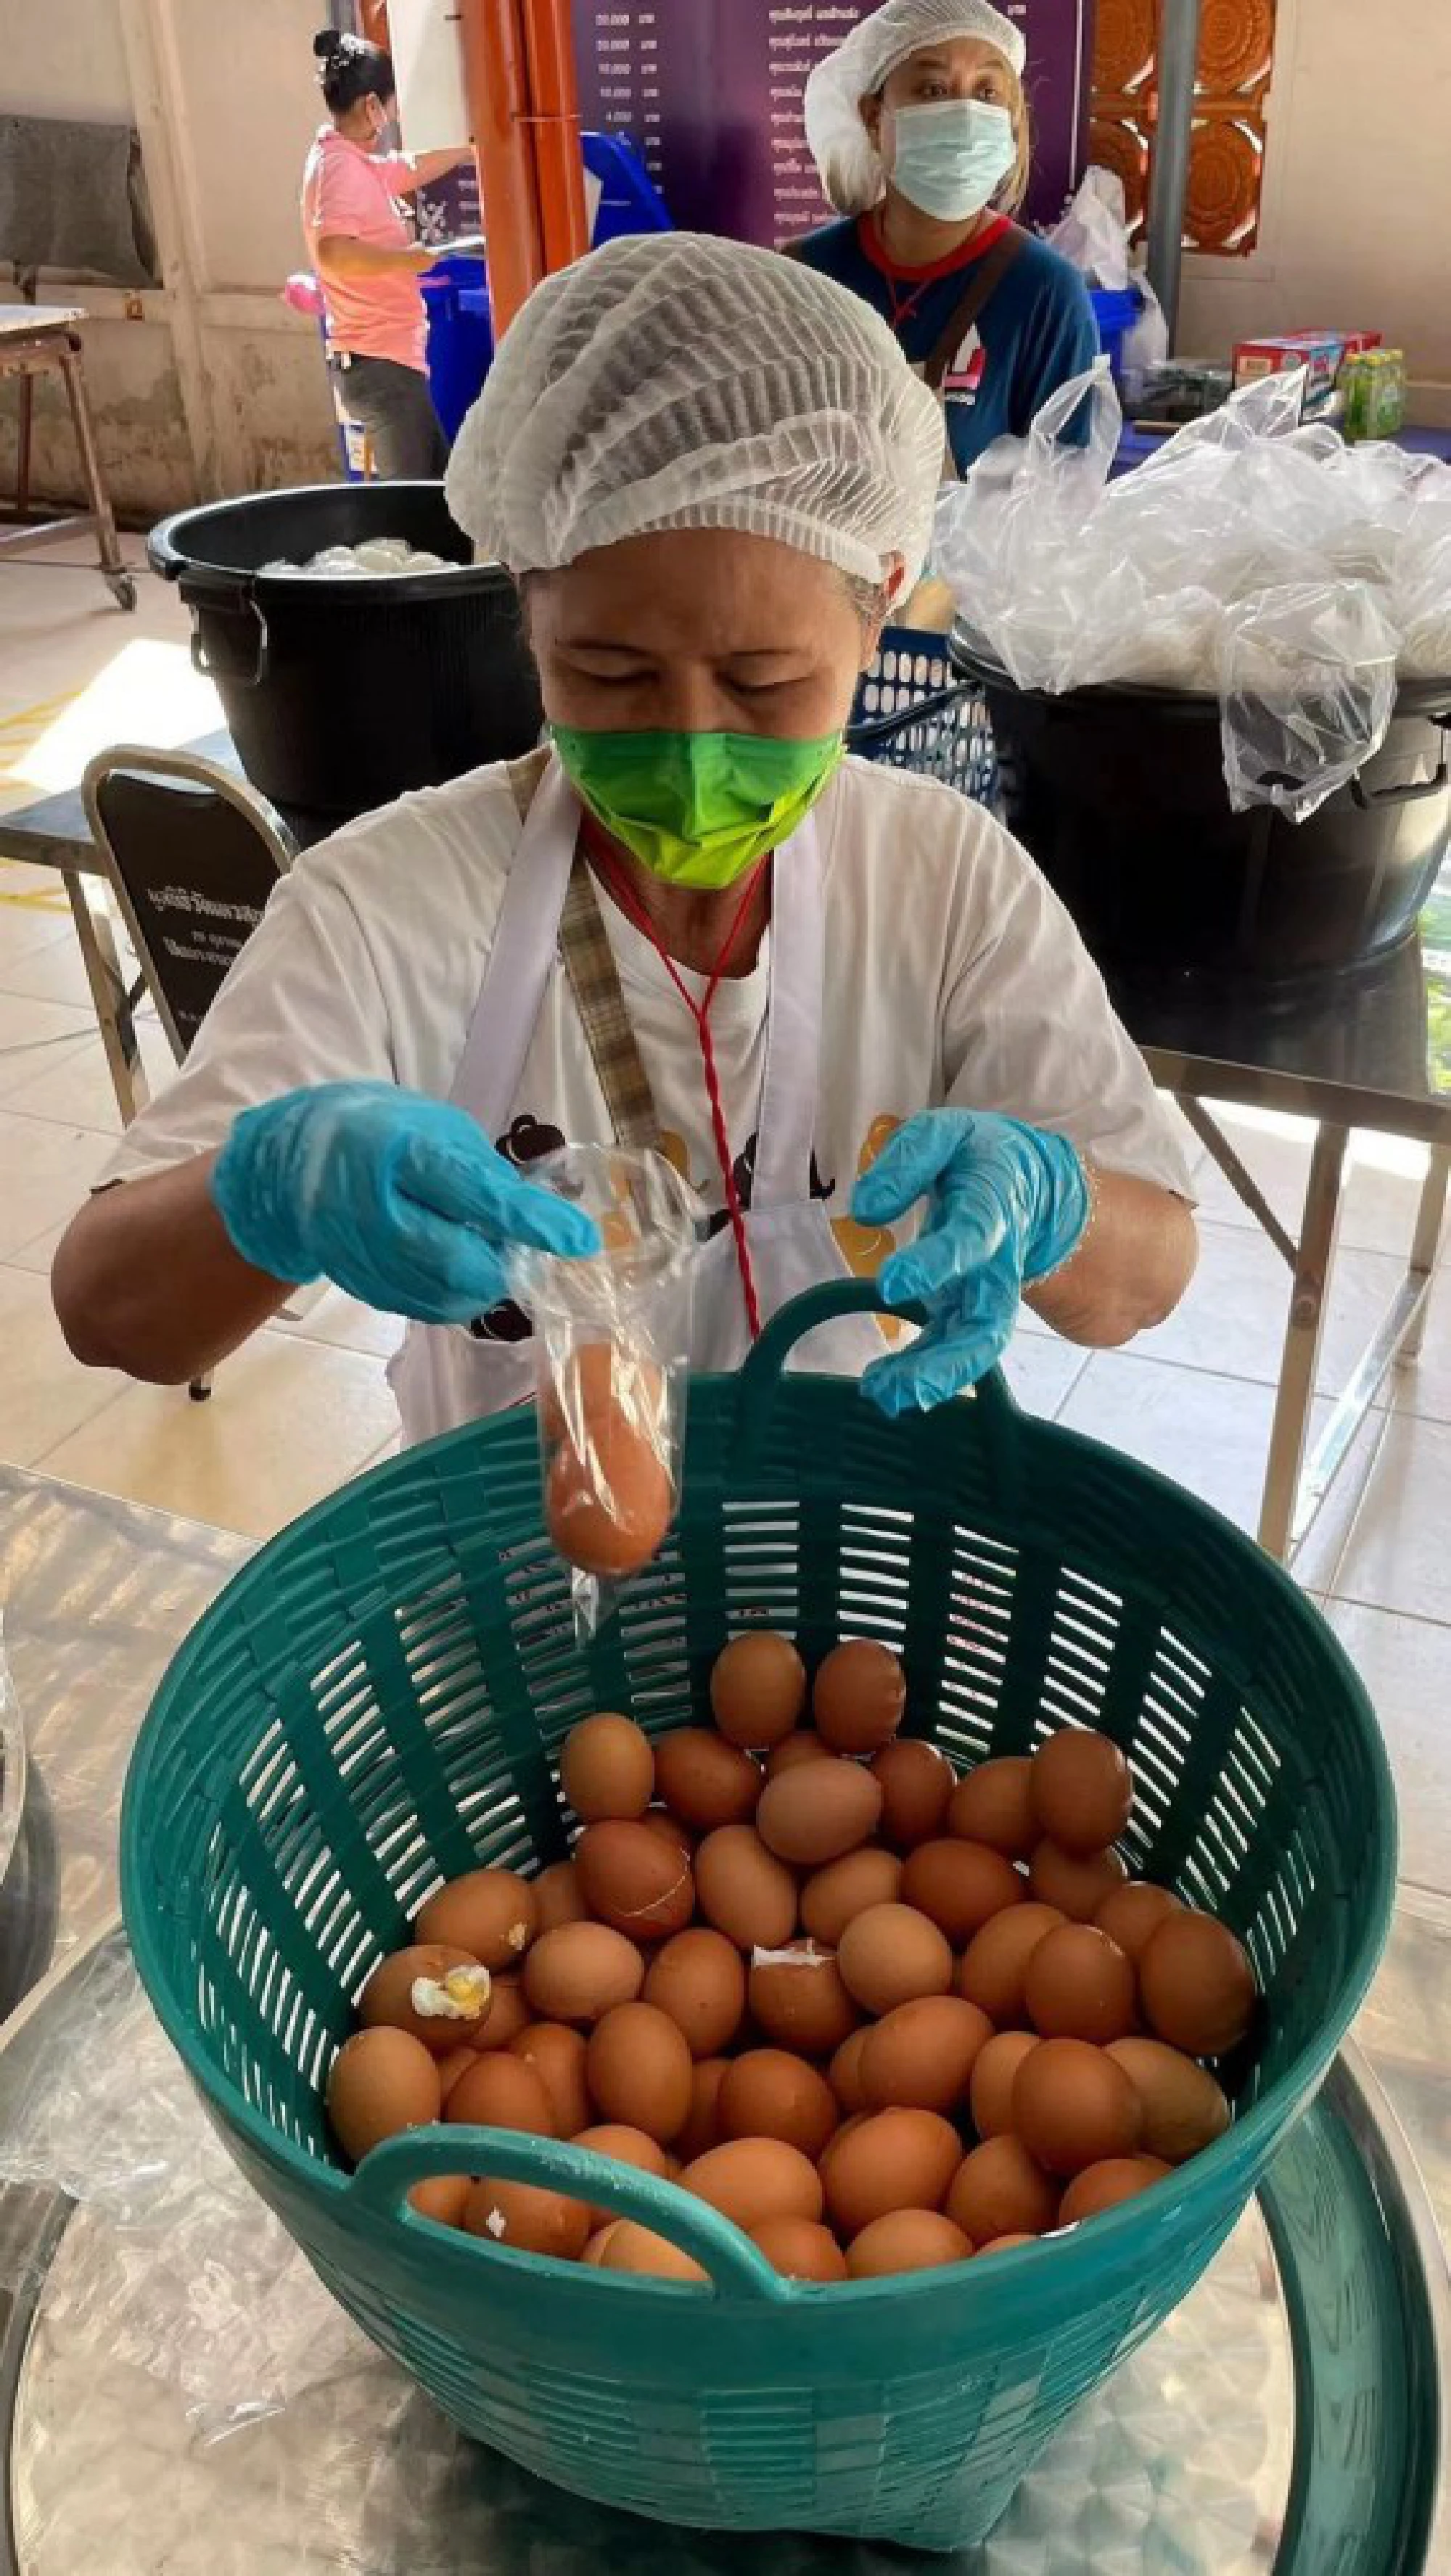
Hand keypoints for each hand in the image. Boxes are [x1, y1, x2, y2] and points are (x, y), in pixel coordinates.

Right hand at [210, 1082, 598, 1323]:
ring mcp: (364, 1257)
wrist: (291, 1171)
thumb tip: (528, 1213)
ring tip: (483, 1251)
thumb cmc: (378, 1133)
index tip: (580, 1240)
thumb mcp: (432, 1126)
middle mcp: (375, 1211)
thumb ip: (479, 1168)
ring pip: (446, 1295)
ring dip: (483, 1283)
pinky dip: (457, 1297)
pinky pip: (427, 1308)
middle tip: (518, 1247)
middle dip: (502, 1262)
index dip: (530, 1220)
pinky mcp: (364, 1287)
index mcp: (398, 1154)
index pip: (473, 1193)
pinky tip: (456, 1270)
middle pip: (459, 1260)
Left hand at [851, 1110, 1089, 1415]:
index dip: (934, 1263)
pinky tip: (885, 1389)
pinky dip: (925, 1375)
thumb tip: (865, 1208)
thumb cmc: (979, 1156)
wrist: (1035, 1186)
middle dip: (947, 1358)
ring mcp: (988, 1296)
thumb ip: (907, 1160)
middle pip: (987, 1322)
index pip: (968, 1239)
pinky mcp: (971, 1312)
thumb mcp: (946, 1134)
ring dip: (934, 1377)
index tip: (891, 1284)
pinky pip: (956, 1352)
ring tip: (885, 1395)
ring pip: (975, 1349)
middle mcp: (997, 1266)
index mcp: (991, 1210)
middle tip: (898, 1382)